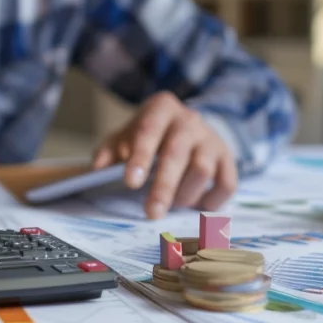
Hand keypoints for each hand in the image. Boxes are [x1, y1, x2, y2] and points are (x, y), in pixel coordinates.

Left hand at [92, 92, 237, 218]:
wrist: (183, 124)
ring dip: (185, 194)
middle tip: (151, 213)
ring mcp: (211, 139)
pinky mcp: (227, 158)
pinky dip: (213, 201)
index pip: (149, 131)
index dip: (140, 157)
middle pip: (177, 154)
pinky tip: (198, 206)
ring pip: (202, 170)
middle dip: (163, 187)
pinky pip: (227, 183)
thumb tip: (96, 170)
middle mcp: (189, 120)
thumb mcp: (123, 136)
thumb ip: (108, 151)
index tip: (130, 182)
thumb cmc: (148, 135)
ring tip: (172, 204)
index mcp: (161, 108)